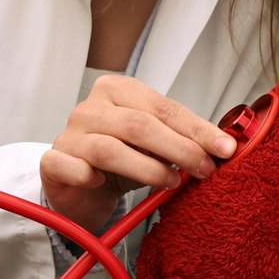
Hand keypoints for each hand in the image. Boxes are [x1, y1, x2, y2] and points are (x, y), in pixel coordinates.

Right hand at [40, 75, 237, 231]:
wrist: (82, 188)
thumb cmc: (123, 160)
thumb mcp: (155, 145)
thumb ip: (181, 139)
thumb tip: (223, 146)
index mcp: (118, 90)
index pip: (164, 107)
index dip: (197, 129)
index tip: (225, 148)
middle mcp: (91, 107)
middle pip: (139, 124)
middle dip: (179, 149)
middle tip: (205, 170)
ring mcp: (69, 134)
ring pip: (110, 149)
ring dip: (147, 168)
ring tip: (170, 183)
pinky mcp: (53, 162)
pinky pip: (73, 169)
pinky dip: (91, 177)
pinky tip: (104, 185)